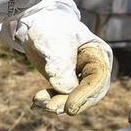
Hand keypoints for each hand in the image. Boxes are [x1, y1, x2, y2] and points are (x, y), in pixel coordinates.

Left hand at [9, 0, 112, 114]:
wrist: (32, 22)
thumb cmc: (49, 27)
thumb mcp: (55, 43)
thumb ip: (61, 65)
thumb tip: (65, 90)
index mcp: (98, 54)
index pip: (97, 79)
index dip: (85, 95)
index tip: (70, 107)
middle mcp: (93, 68)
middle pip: (88, 93)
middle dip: (70, 102)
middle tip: (51, 108)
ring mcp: (78, 75)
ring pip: (73, 97)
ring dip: (56, 103)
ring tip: (38, 102)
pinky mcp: (64, 81)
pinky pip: (60, 95)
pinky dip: (49, 100)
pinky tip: (35, 102)